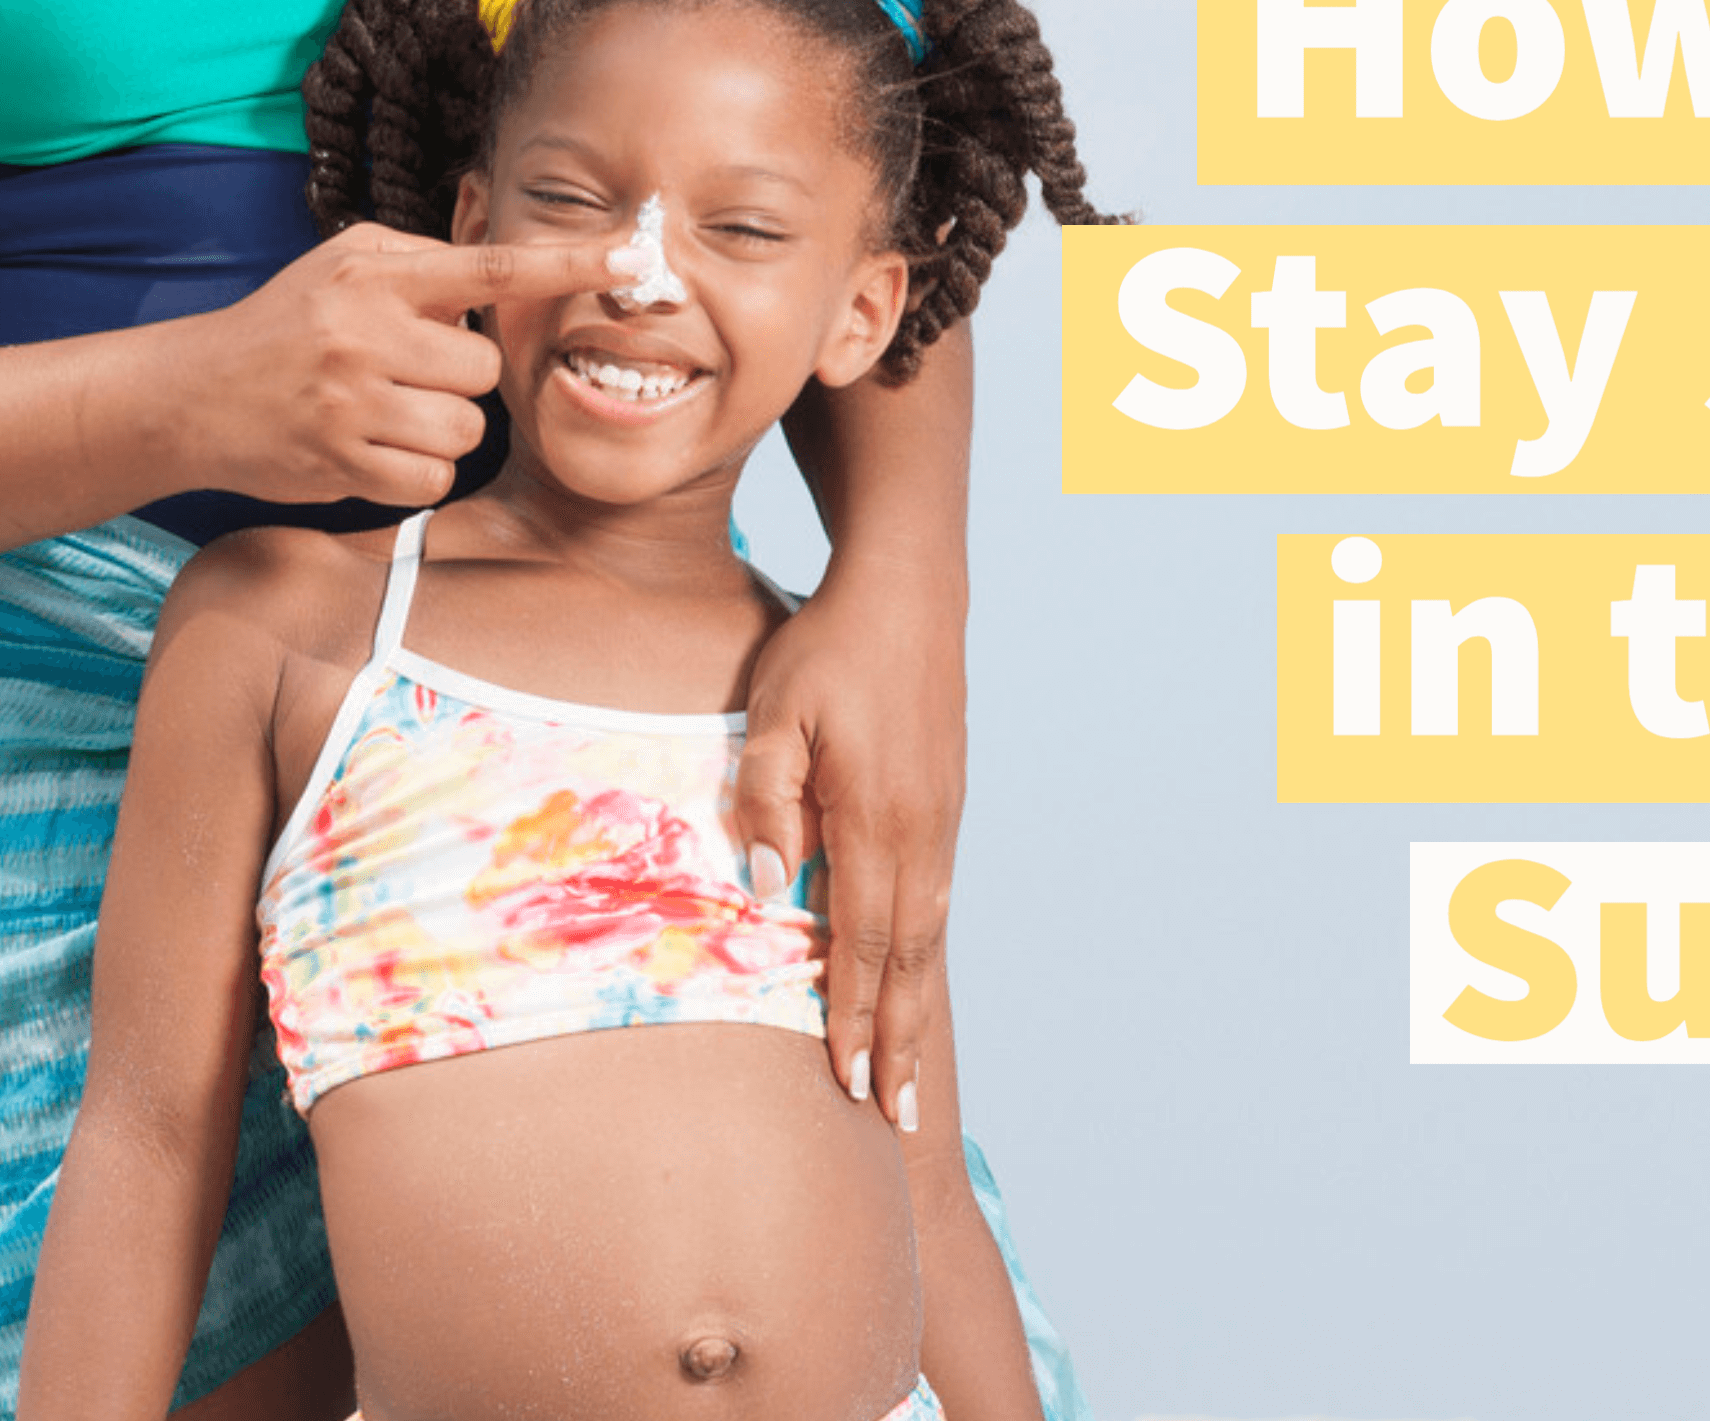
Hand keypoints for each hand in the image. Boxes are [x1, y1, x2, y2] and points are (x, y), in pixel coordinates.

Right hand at [182, 223, 624, 506]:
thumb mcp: (344, 265)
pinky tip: (370, 446)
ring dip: (439, 427)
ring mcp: (353, 402)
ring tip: (383, 410)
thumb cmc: (286, 323)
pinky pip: (433, 476)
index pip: (491, 268)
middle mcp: (366, 334)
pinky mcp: (343, 462)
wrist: (189, 395)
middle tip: (405, 372)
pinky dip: (415, 470)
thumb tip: (506, 273)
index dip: (568, 265)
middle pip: (485, 369)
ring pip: (466, 428)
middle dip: (459, 378)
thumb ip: (423, 265)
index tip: (634, 257)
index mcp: (376, 277)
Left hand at [735, 564, 965, 1130]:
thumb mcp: (774, 712)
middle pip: (910, 957)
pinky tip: (915, 981)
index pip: (865, 940)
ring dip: (917, 1007)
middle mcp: (923, 831)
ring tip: (911, 1073)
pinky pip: (936, 899)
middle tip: (898, 1118)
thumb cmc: (828, 646)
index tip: (851, 1085)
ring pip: (930, 932)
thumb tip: (769, 890)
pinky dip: (925, 955)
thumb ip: (764, 799)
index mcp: (877, 818)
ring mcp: (942, 819)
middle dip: (901, 1041)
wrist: (911, 591)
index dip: (855, 1017)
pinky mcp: (945, 804)